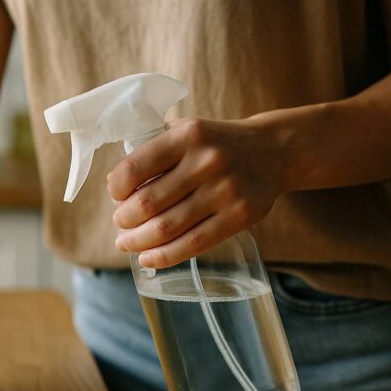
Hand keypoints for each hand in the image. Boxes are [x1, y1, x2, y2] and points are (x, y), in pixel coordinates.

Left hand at [107, 117, 290, 267]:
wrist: (274, 151)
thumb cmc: (217, 145)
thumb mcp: (188, 132)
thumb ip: (155, 151)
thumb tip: (115, 187)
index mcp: (187, 136)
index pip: (134, 169)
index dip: (116, 190)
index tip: (116, 196)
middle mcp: (207, 161)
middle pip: (147, 204)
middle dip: (124, 220)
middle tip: (120, 223)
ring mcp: (225, 190)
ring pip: (167, 228)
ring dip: (138, 241)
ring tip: (127, 243)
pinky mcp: (240, 216)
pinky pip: (193, 244)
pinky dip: (164, 256)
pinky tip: (147, 258)